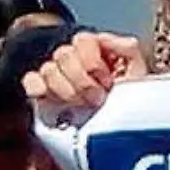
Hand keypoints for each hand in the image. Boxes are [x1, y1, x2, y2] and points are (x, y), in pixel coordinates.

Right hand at [21, 31, 149, 124]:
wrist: (118, 130)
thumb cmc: (128, 99)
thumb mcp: (138, 72)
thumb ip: (127, 47)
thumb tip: (104, 39)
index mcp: (94, 49)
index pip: (82, 41)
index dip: (93, 64)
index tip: (107, 83)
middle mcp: (73, 58)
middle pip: (63, 54)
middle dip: (82, 82)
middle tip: (96, 99)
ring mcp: (56, 75)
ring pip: (48, 70)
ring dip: (66, 91)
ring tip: (82, 106)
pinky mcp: (42, 93)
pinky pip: (31, 81)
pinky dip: (39, 88)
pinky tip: (53, 99)